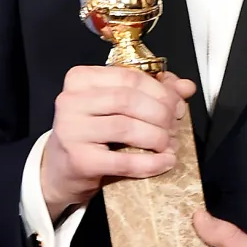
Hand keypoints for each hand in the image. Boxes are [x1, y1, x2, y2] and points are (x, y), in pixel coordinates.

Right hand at [41, 67, 195, 220]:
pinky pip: (123, 160)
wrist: (60, 169)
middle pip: (129, 100)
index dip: (160, 90)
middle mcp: (71, 101)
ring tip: (169, 144)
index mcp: (81, 78)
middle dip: (161, 113)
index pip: (130, 77)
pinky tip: (164, 162)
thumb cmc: (91, 132)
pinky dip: (150, 162)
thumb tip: (185, 87)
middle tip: (175, 125)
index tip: (177, 104)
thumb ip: (150, 91)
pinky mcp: (79, 160)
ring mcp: (72, 130)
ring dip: (157, 137)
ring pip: (127, 127)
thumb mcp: (115, 106)